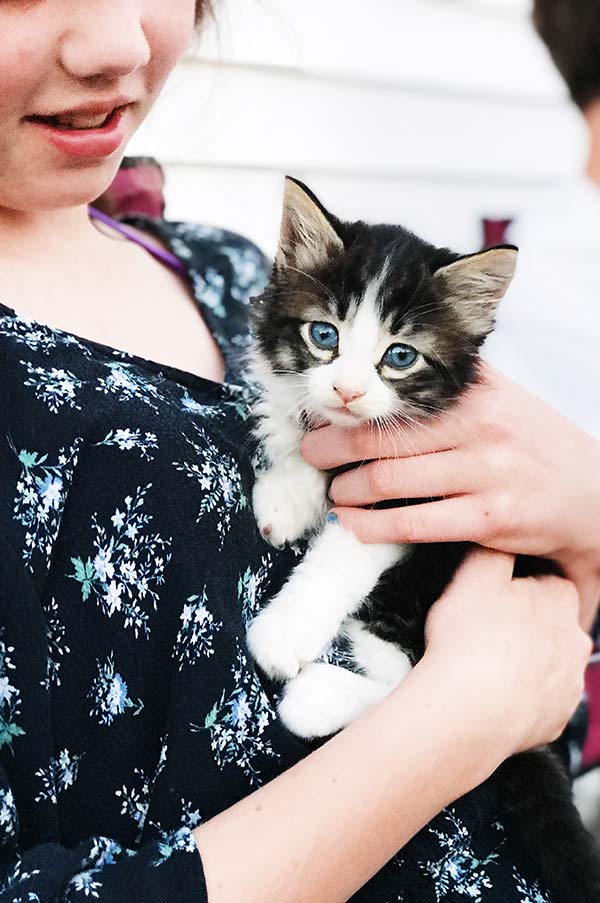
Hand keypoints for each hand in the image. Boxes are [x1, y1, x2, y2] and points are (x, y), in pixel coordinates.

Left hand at [301, 364, 599, 628]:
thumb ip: (455, 380)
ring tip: (333, 491)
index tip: (323, 414)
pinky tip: (353, 524)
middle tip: (310, 453)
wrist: (592, 496)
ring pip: (391, 481)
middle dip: (335, 447)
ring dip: (349, 489)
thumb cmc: (534, 445)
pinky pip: (413, 524)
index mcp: (478, 393)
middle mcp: (480, 428)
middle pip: (385, 438)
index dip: (353, 409)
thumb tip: (395, 365)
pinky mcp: (488, 519)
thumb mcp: (502, 398)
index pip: (400, 398)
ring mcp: (485, 475)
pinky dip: (373, 526)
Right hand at [422, 548, 591, 755]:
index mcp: (559, 598)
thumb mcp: (473, 574)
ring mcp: (569, 683)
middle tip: (480, 632)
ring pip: (545, 664)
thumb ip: (490, 550)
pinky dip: (516, 698)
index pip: (542, 583)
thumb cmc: (470, 639)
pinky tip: (489, 694)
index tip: (487, 599)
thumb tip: (496, 540)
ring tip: (481, 665)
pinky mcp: (556, 719)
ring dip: (520, 663)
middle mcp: (575, 639)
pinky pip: (536, 701)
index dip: (512, 589)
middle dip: (520, 627)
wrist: (470, 710)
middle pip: (547, 624)